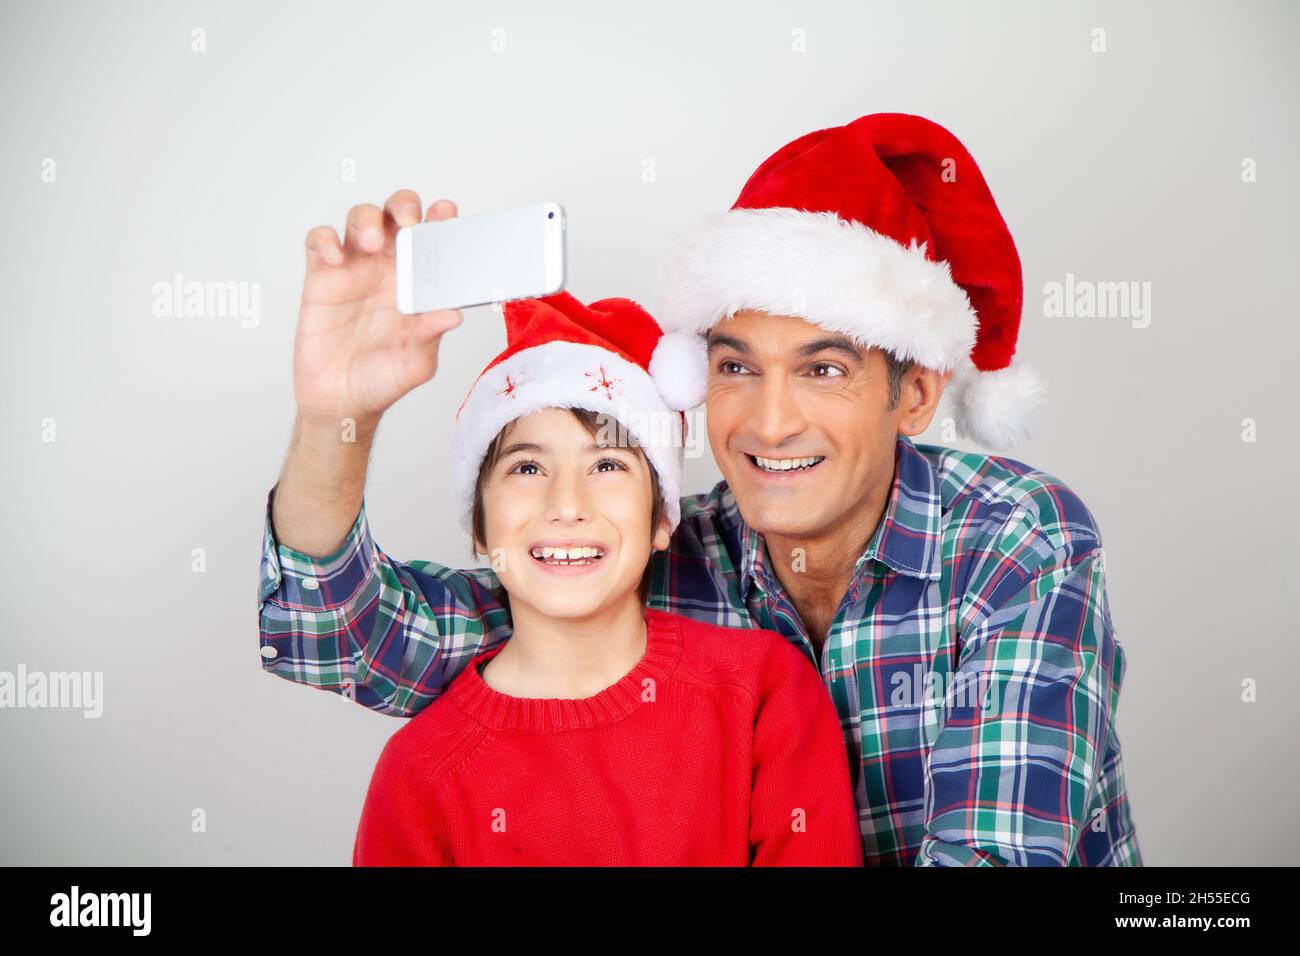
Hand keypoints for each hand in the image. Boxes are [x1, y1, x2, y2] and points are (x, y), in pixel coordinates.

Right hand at [292, 190, 463, 424]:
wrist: (341, 400)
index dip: (440, 219)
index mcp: (418, 282)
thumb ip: (431, 335)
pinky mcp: (321, 277)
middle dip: (404, 205)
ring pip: (360, 218)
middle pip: (396, 215)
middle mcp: (388, 268)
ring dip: (366, 219)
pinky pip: (320, 241)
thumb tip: (453, 314)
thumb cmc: (383, 379)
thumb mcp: (416, 361)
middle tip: (408, 222)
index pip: (432, 239)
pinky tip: (334, 258)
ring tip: (370, 242)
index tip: (446, 212)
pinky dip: (325, 239)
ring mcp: (354, 268)